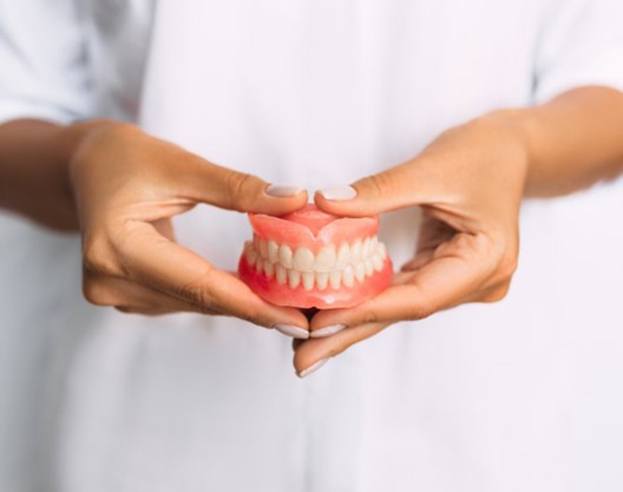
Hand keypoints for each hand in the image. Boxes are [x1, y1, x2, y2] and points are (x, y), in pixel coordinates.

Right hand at [67, 121, 308, 330]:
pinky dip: (216, 294)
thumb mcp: (182, 165)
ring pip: (193, 303)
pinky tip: (248, 289)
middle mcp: (109, 280)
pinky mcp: (122, 294)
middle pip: (198, 299)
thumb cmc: (125, 158)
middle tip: (305, 315)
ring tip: (286, 300)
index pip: (200, 284)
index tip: (297, 319)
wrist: (84, 167)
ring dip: (238, 301)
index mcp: (117, 246)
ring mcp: (112, 293)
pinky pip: (181, 299)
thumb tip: (294, 202)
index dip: (252, 304)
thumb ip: (238, 188)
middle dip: (255, 307)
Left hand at [293, 113, 527, 375]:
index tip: (318, 323)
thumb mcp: (429, 168)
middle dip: (350, 334)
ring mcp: (462, 281)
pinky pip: (400, 290)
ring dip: (353, 321)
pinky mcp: (445, 272)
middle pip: (404, 312)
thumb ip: (377, 191)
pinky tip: (334, 311)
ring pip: (398, 306)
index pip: (417, 296)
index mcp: (485, 261)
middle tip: (302, 361)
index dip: (365, 310)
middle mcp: (477, 282)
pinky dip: (367, 299)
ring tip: (308, 343)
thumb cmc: (481, 154)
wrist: (509, 150)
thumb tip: (325, 204)